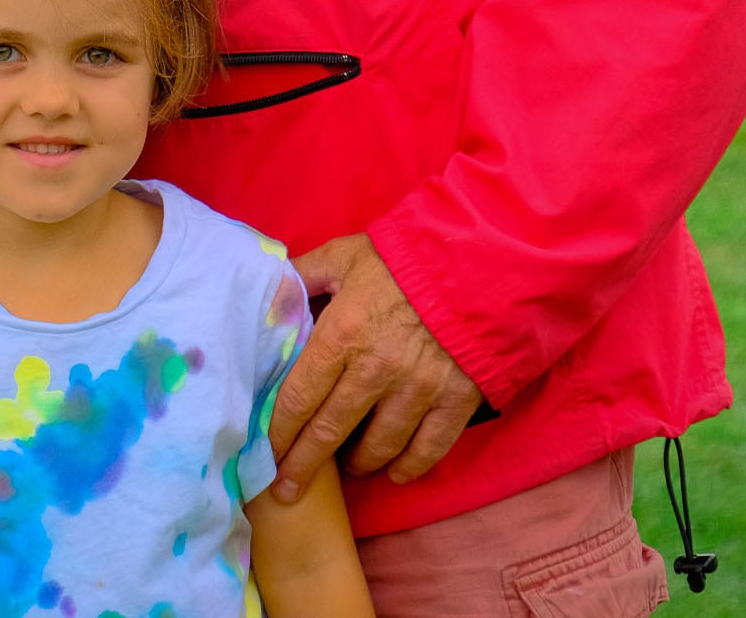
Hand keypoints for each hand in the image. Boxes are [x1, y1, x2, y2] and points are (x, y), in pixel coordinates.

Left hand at [269, 233, 482, 501]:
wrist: (480, 259)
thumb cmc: (404, 257)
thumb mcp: (344, 256)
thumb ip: (304, 276)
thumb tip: (270, 296)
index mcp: (341, 334)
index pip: (297, 398)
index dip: (277, 433)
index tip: (264, 454)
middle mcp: (376, 370)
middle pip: (329, 432)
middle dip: (303, 465)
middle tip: (287, 490)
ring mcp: (419, 390)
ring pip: (379, 447)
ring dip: (358, 464)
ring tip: (347, 467)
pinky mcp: (456, 400)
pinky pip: (429, 449)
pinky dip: (409, 467)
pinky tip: (395, 472)